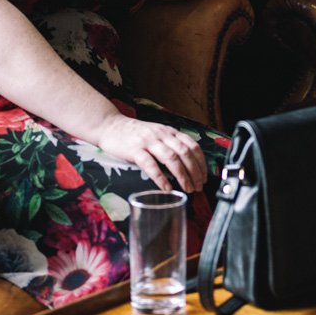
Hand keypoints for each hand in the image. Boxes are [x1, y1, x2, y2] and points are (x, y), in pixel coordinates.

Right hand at [92, 114, 208, 192]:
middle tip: (198, 186)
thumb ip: (171, 144)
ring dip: (182, 175)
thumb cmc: (136, 134)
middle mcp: (162, 135)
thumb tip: (187, 165)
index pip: (192, 146)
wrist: (111, 126)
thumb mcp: (157, 134)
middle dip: (195, 171)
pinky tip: (166, 188)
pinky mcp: (134, 150)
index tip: (204, 176)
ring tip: (187, 188)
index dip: (201, 162)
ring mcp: (148, 142)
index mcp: (170, 132)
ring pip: (171, 158)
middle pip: (185, 153)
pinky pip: (150, 165)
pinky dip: (160, 177)